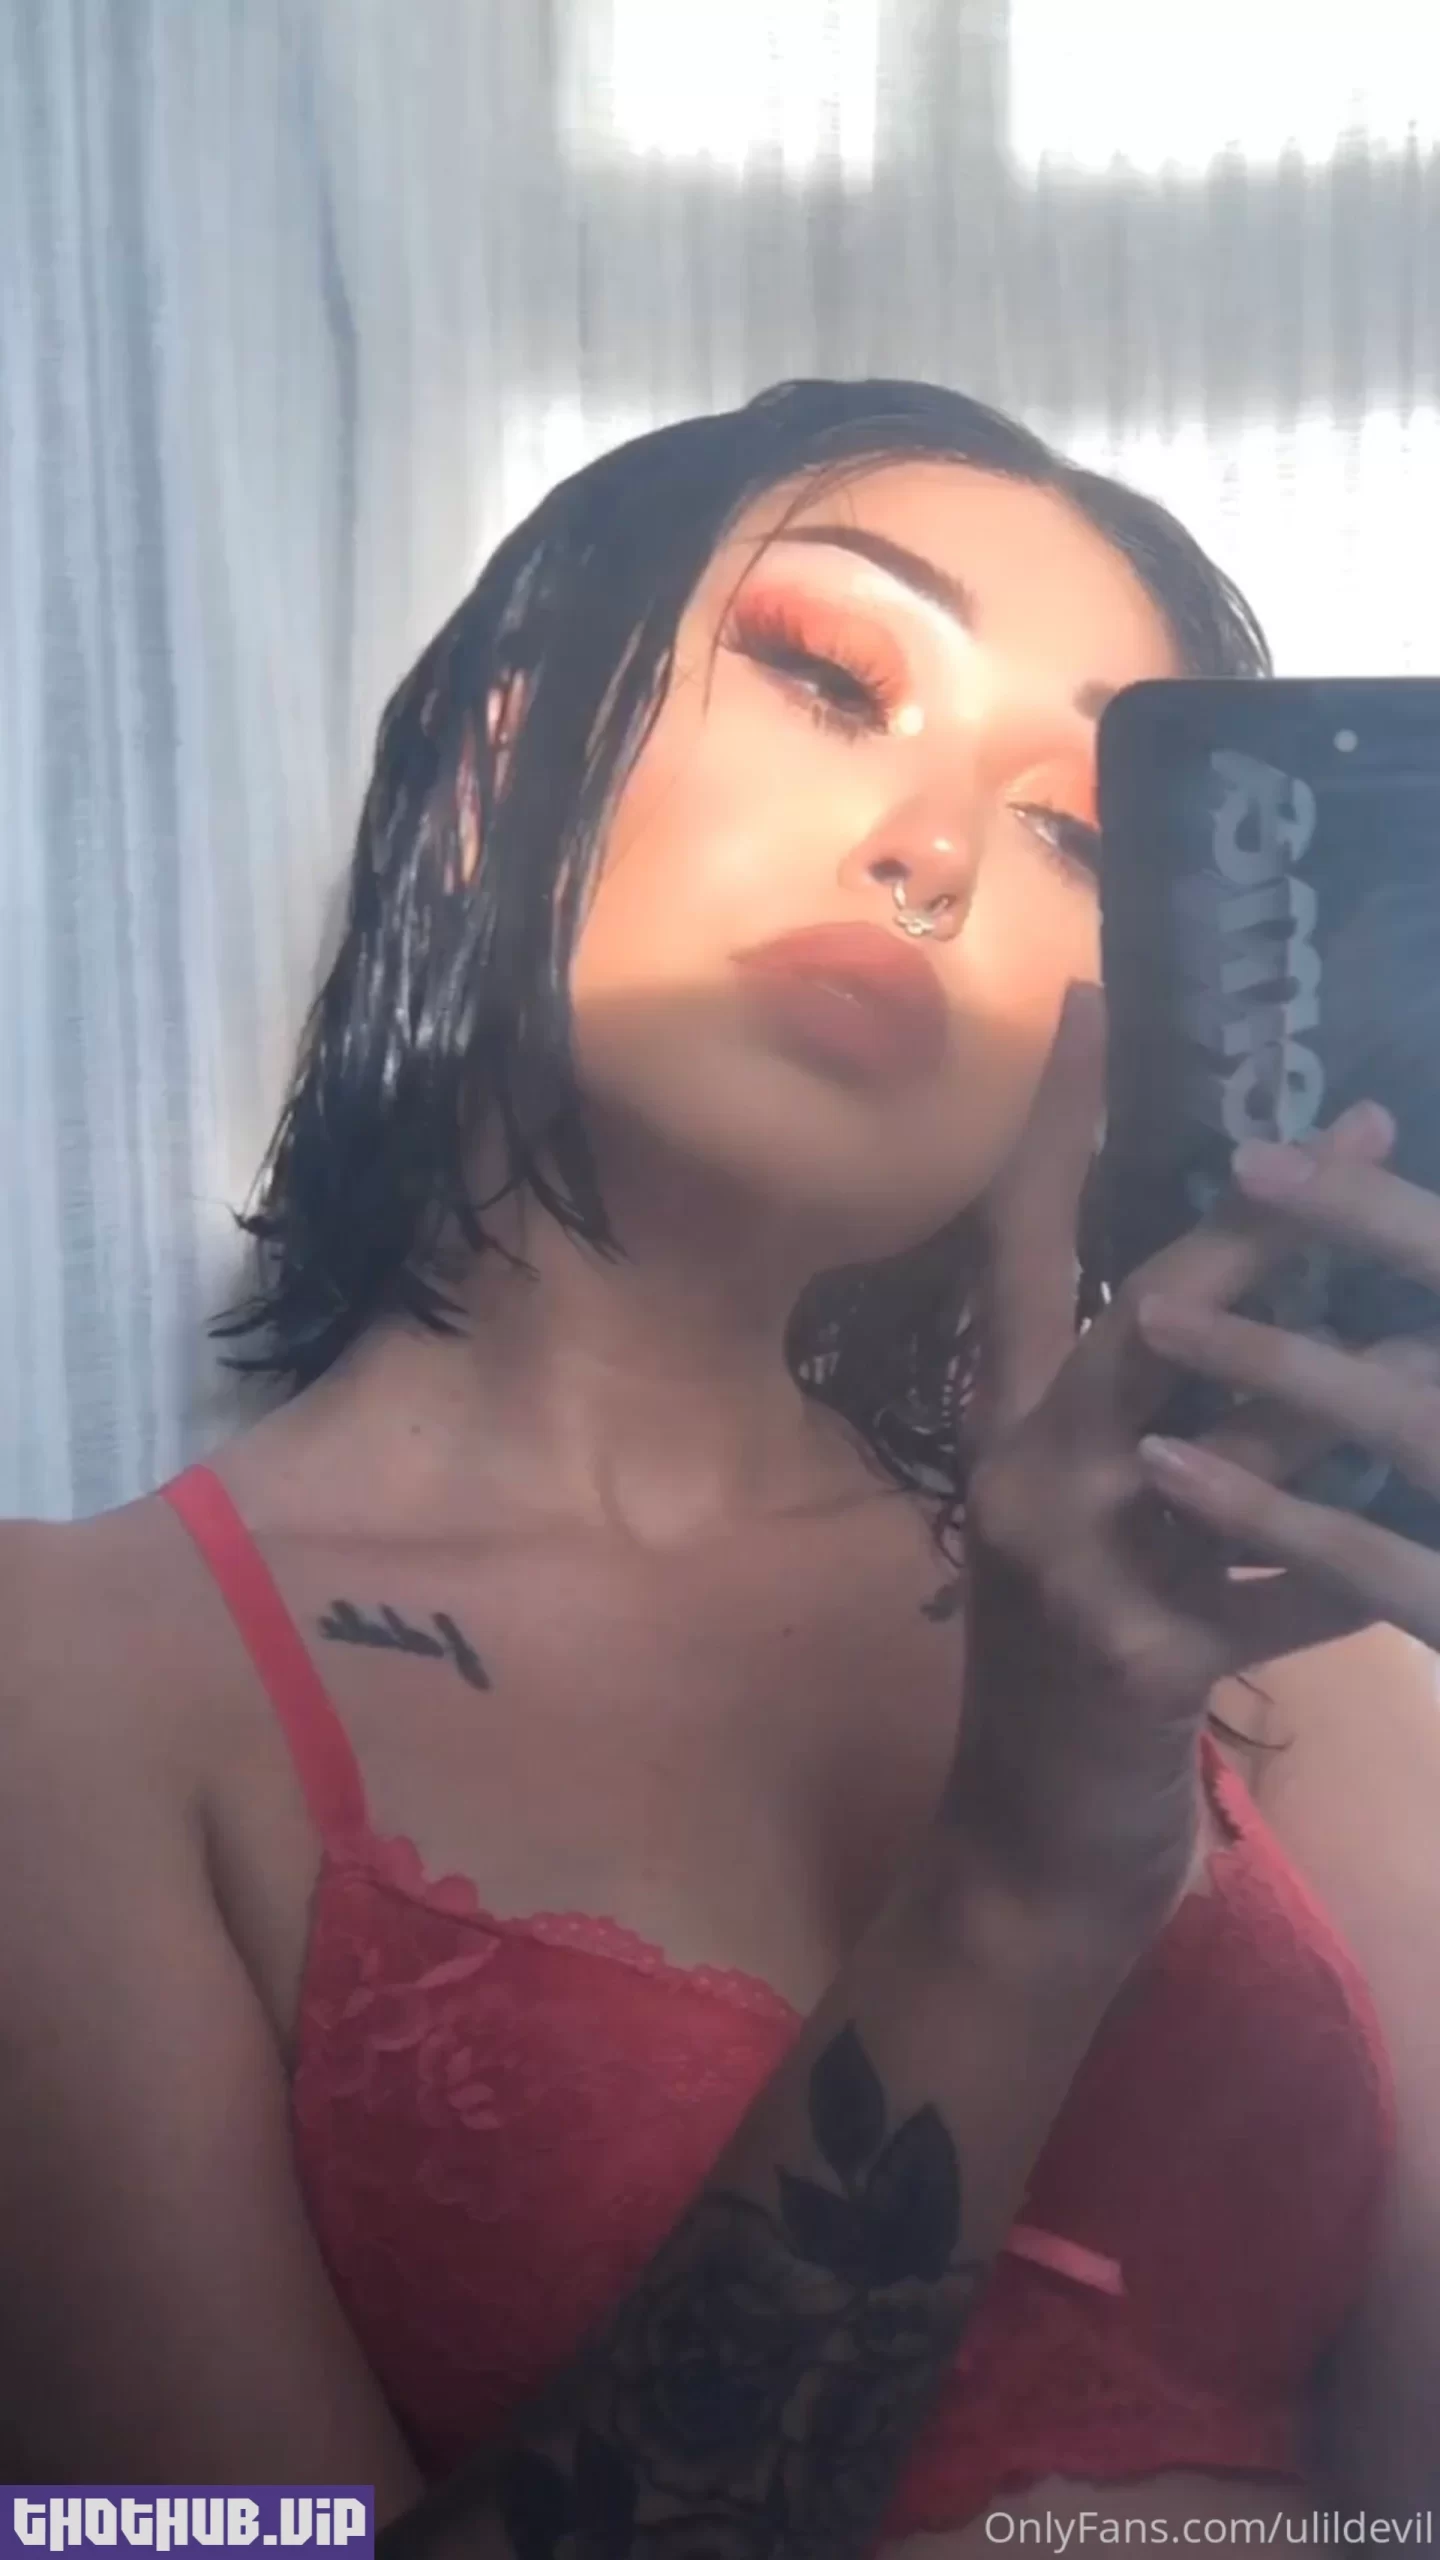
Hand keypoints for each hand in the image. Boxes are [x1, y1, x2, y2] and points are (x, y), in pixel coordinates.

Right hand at [949, 988, 1395, 1938]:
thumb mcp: (1079, 1529)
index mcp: (1007, 1431)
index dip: (1054, 1125)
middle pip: (1152, 1313)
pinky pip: (1296, 1588)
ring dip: (1365, 1387)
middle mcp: (1028, 1477)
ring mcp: (1079, 1571)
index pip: (1018, 1245)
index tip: (1091, 1003)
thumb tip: (1252, 1314)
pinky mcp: (1143, 1660)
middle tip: (1371, 1127)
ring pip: (1242, 1443)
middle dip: (1271, 1223)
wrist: (1033, 1850)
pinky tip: (1426, 1556)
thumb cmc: (1069, 1671)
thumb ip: (1140, 1426)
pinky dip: (1367, 1567)